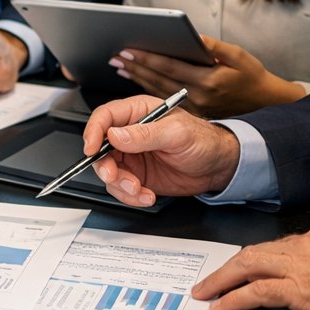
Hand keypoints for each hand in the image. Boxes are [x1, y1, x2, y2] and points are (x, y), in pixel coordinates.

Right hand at [83, 94, 242, 206]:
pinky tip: (147, 195)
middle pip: (99, 148)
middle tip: (116, 176)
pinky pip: (120, 188)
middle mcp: (129, 134)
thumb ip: (145, 134)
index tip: (91, 149)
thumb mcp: (177, 133)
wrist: (218, 167)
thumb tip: (115, 135)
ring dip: (120, 185)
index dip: (93, 132)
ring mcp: (131, 156)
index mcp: (137, 113)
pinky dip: (130, 196)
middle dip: (105, 166)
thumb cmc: (204, 141)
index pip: (104, 117)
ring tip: (139, 189)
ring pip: (107, 171)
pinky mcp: (136, 176)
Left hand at [110, 36, 304, 117]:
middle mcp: (197, 97)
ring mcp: (192, 108)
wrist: (266, 105)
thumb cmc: (252, 77)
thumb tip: (193, 36)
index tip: (127, 50)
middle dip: (134, 67)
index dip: (146, 58)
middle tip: (115, 57)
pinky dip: (147, 87)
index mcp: (208, 81)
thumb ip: (213, 47)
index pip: (169, 67)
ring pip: (157, 90)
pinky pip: (163, 99)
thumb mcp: (239, 56)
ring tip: (120, 66)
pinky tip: (136, 78)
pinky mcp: (191, 115)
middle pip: (157, 79)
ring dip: (136, 77)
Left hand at [193, 226, 309, 309]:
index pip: (274, 247)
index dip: (252, 260)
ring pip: (247, 266)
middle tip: (208, 281)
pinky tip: (222, 307)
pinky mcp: (298, 289)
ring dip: (222, 281)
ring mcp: (298, 267)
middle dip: (227, 268)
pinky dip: (234, 299)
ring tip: (206, 293)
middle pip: (253, 253)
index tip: (240, 269)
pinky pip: (256, 291)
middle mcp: (303, 246)